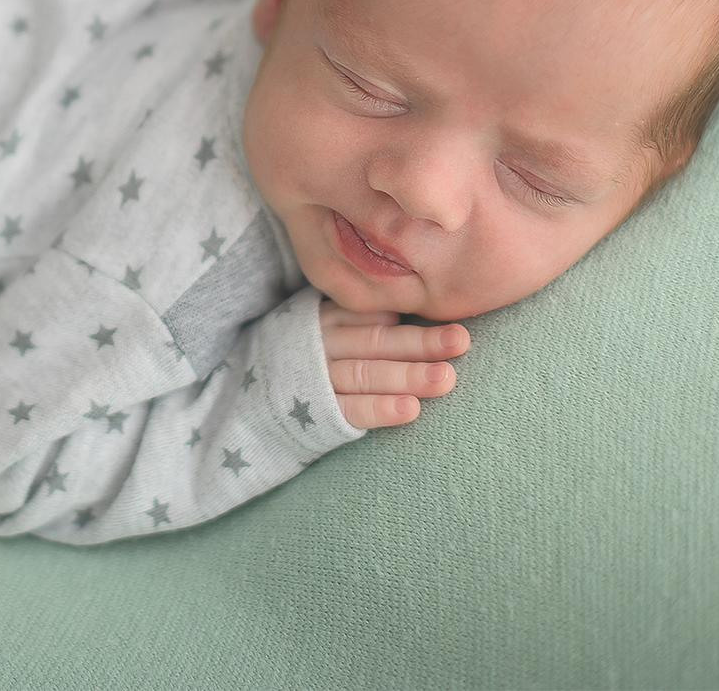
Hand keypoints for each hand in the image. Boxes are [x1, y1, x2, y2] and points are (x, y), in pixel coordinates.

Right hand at [319, 299, 470, 428]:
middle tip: (460, 341)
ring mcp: (319, 377)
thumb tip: (420, 306)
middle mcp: (324, 344)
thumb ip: (366, 318)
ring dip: (407, 376)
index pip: (374, 315)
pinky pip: (351, 409)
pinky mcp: (319, 411)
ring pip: (366, 373)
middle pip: (376, 341)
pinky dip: (380, 409)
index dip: (413, 318)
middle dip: (420, 343)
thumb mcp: (329, 326)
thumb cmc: (313, 355)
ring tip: (445, 379)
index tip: (451, 321)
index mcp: (330, 317)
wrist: (259, 394)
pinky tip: (412, 410)